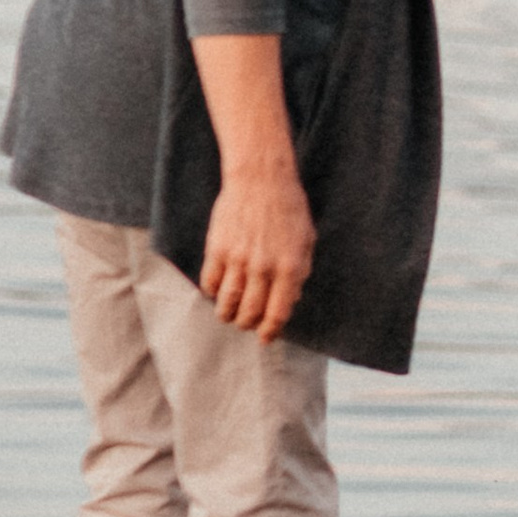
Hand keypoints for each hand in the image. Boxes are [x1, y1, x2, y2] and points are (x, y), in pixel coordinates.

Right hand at [199, 158, 315, 342]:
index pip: (277, 313)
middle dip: (248, 324)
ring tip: (229, 315)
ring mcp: (238, 259)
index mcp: (290, 267)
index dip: (270, 331)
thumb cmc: (288, 208)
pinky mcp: (217, 249)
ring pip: (227, 303)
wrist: (260, 178)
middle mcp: (263, 268)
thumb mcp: (306, 240)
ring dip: (228, 315)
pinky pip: (211, 283)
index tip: (265, 338)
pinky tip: (218, 292)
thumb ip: (300, 272)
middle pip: (249, 313)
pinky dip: (213, 293)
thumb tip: (288, 301)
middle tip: (246, 324)